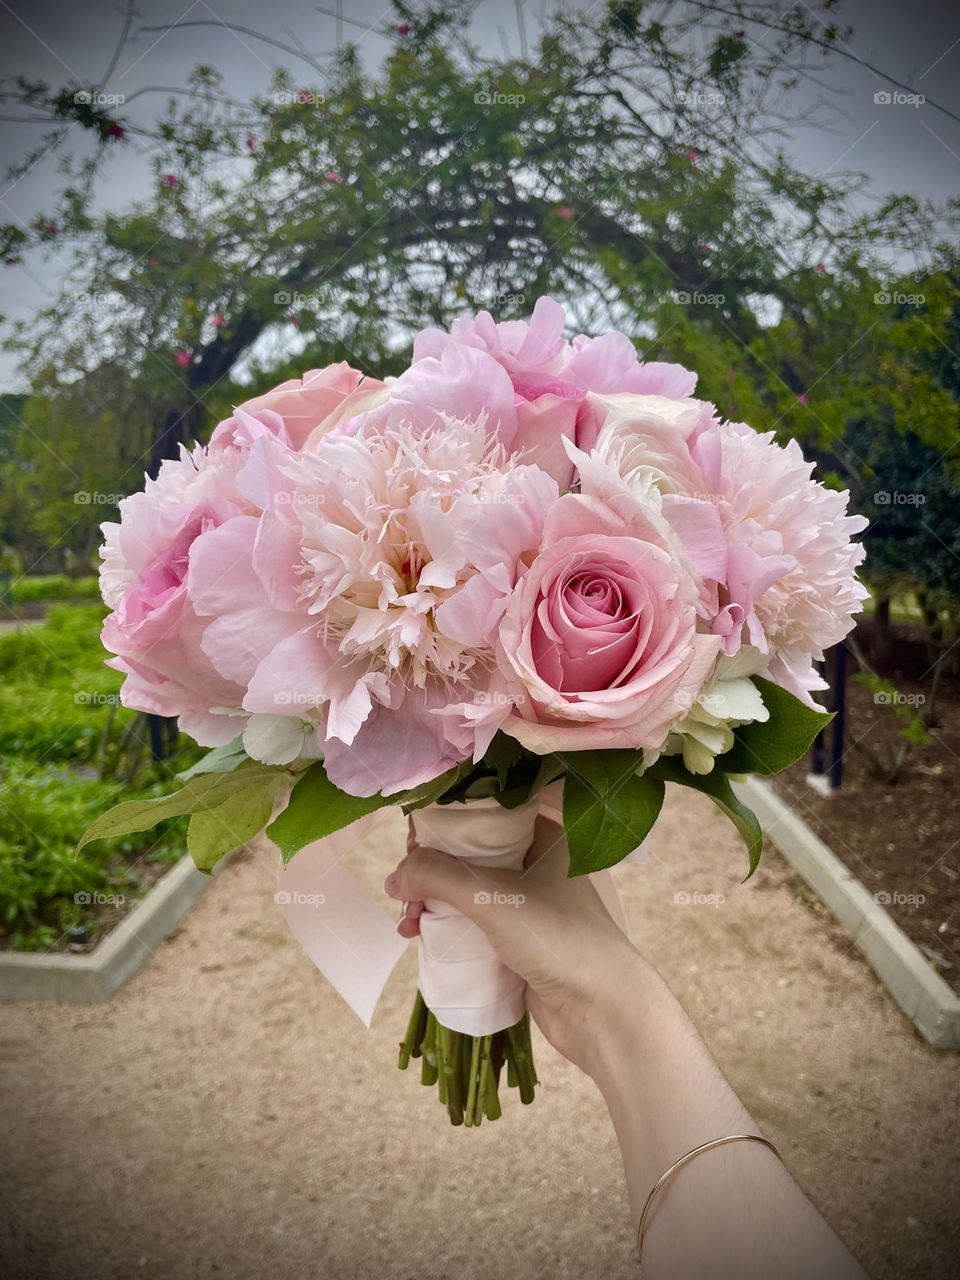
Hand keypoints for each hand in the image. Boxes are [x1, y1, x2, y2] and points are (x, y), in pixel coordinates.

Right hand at [384, 815, 639, 1075]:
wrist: (602, 1010)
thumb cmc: (558, 937)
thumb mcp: (491, 896)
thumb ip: (437, 876)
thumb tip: (394, 876)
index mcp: (542, 833)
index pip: (481, 812)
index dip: (442, 823)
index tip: (411, 845)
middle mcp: (536, 861)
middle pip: (467, 852)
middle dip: (428, 868)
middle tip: (404, 891)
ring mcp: (528, 901)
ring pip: (466, 889)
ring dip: (431, 900)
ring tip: (409, 923)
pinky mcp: (519, 937)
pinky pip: (472, 921)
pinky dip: (445, 925)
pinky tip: (420, 937)